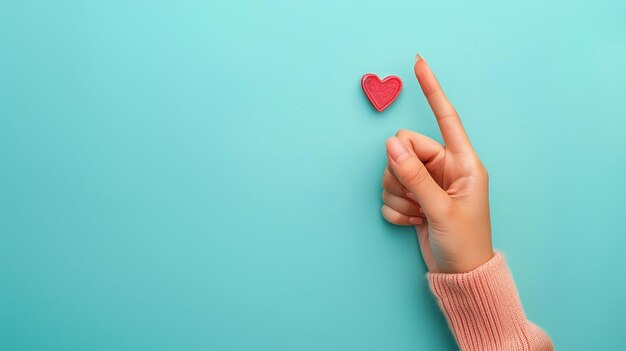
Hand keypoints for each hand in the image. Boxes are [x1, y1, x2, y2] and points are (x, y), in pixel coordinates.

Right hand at [381, 55, 492, 272]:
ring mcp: (426, 183)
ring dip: (399, 197)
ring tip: (419, 215)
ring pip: (392, 172)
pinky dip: (396, 211)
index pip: (445, 117)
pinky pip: (389, 194)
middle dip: (401, 174)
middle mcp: (442, 168)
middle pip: (404, 148)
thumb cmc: (465, 242)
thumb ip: (415, 176)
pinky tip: (414, 223)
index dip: (432, 90)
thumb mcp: (441, 209)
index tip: (419, 63)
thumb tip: (391, 144)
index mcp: (461, 162)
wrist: (460, 274)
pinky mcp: (412, 199)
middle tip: (416, 198)